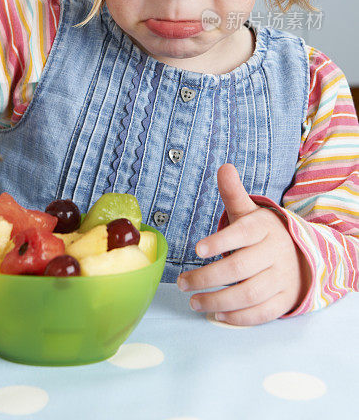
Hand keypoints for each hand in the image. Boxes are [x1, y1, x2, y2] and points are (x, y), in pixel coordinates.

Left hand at [177, 164, 310, 324]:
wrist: (301, 256)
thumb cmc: (262, 234)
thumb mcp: (249, 212)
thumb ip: (234, 193)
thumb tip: (224, 167)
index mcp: (264, 228)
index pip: (243, 234)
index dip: (221, 242)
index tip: (197, 249)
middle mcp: (275, 253)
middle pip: (241, 268)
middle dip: (208, 277)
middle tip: (182, 282)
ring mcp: (281, 278)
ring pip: (250, 294)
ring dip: (219, 300)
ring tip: (193, 301)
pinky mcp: (284, 300)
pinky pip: (262, 313)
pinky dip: (239, 318)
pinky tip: (216, 315)